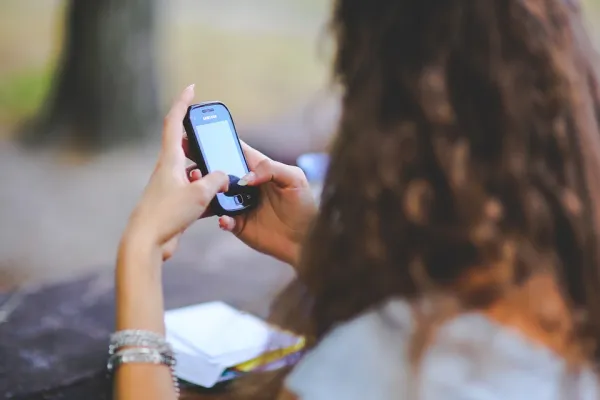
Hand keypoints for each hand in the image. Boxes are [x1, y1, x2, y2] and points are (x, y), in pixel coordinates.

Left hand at [121, 85, 228, 260]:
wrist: (147, 242)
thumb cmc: (167, 214)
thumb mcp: (199, 193)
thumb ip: (216, 180)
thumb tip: (223, 176)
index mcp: (169, 160)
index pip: (174, 123)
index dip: (183, 103)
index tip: (191, 89)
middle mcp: (167, 170)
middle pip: (184, 145)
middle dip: (200, 140)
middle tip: (214, 137)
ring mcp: (169, 187)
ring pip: (192, 171)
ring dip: (207, 172)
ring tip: (222, 179)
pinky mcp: (173, 203)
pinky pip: (194, 191)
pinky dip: (206, 192)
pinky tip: (217, 202)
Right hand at [187, 141, 317, 267]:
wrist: (306, 240)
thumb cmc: (304, 206)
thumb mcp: (295, 179)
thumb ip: (271, 169)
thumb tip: (246, 177)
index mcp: (258, 169)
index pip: (234, 150)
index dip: (217, 141)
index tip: (199, 134)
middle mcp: (245, 185)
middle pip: (219, 171)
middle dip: (202, 165)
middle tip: (190, 163)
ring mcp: (239, 204)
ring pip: (215, 194)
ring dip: (205, 191)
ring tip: (200, 188)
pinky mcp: (238, 224)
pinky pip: (223, 219)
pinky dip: (221, 218)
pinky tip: (225, 219)